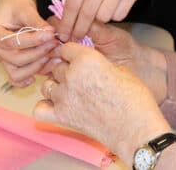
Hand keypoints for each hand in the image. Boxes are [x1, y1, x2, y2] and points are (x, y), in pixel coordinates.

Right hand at [0, 0, 57, 87]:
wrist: (11, 4)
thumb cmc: (16, 3)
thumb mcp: (26, 8)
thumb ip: (37, 22)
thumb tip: (50, 33)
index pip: (12, 42)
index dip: (33, 41)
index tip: (50, 35)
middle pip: (16, 59)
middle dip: (38, 52)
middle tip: (55, 43)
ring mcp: (0, 58)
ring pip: (17, 73)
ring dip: (36, 66)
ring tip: (52, 54)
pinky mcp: (9, 63)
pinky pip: (17, 77)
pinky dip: (30, 75)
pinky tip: (43, 68)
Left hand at [33, 42, 172, 162]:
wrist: (135, 127)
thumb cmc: (134, 97)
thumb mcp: (119, 68)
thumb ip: (97, 63)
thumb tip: (88, 64)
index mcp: (86, 59)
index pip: (66, 48)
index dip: (73, 54)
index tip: (78, 60)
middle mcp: (71, 75)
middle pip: (57, 67)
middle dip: (67, 72)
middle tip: (82, 81)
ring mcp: (64, 97)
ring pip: (47, 86)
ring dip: (56, 88)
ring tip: (71, 94)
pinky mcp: (61, 117)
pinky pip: (39, 109)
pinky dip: (45, 108)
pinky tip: (57, 107)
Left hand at [59, 0, 165, 41]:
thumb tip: (69, 17)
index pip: (72, 3)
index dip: (67, 23)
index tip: (63, 35)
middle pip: (86, 14)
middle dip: (79, 29)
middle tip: (76, 37)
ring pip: (104, 17)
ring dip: (100, 18)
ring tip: (102, 8)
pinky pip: (120, 15)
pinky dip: (115, 14)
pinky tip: (115, 3)